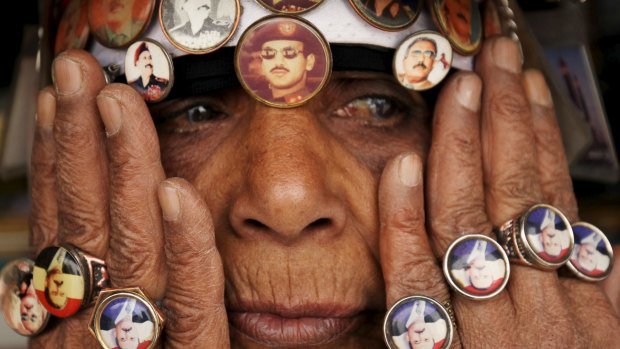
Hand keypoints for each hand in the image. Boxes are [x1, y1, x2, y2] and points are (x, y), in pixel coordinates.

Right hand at [29, 50, 228, 347]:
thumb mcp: (131, 337)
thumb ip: (131, 287)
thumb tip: (130, 224)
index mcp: (83, 323)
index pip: (70, 229)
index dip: (64, 163)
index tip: (67, 103)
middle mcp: (97, 336)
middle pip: (86, 229)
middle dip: (79, 147)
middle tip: (79, 77)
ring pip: (129, 256)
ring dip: (122, 174)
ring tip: (117, 106)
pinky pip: (189, 313)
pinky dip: (182, 253)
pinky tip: (175, 194)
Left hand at [378, 37, 619, 347]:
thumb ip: (603, 303)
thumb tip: (599, 249)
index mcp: (582, 306)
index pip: (554, 200)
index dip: (541, 138)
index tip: (526, 89)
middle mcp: (537, 310)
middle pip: (516, 195)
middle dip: (504, 120)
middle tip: (494, 61)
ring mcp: (487, 331)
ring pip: (469, 222)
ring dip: (461, 149)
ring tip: (460, 90)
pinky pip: (416, 282)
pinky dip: (405, 222)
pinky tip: (401, 167)